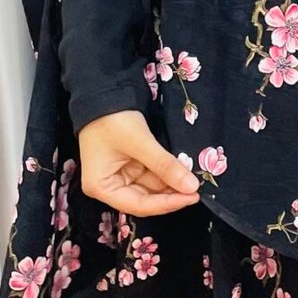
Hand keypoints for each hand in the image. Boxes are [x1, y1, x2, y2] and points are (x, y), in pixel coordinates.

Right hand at [79, 110, 199, 216]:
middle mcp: (109, 186)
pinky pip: (151, 174)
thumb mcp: (140, 142)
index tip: (191, 197)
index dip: (166, 204)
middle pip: (145, 199)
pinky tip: (183, 171)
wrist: (103, 92)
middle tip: (196, 189)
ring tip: (192, 180)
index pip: (138, 205)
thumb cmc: (112, 119)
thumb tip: (191, 187)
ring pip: (151, 187)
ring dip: (171, 184)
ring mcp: (120, 175)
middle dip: (170, 194)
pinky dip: (167, 173)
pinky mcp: (130, 165)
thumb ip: (165, 166)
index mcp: (101, 187)